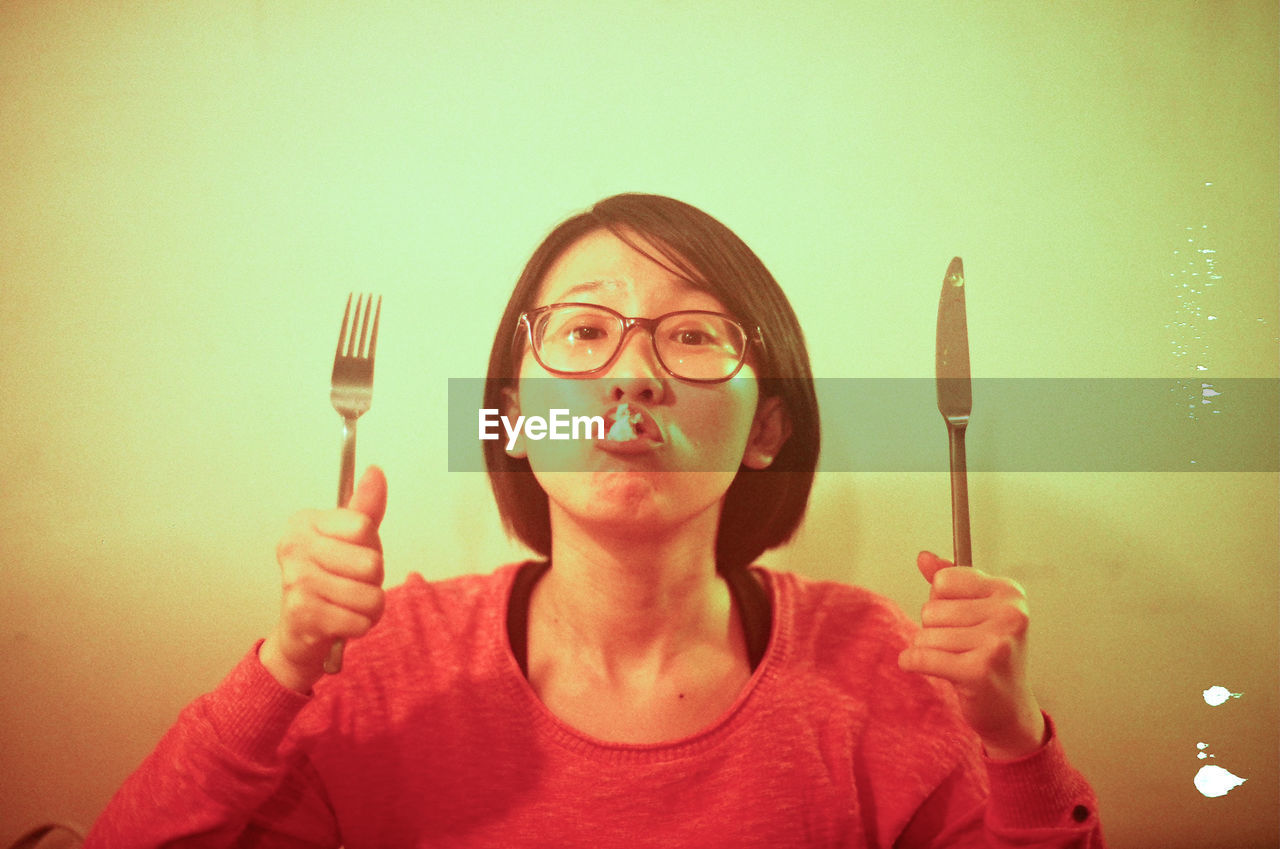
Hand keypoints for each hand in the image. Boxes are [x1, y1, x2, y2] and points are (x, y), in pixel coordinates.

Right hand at [260, 466, 387, 692]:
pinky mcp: (303, 615)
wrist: (299, 629)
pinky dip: (360, 625)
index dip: (370, 545)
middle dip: (373, 580)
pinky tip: (342, 620)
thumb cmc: (329, 577)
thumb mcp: (350, 538)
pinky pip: (360, 621)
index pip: (364, 527)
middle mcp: (294, 548)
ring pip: (370, 596)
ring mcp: (296, 581)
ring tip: (349, 603)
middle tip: (352, 583)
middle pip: (371, 563)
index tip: (353, 552)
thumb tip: (375, 471)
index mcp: (304, 522)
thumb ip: (365, 507)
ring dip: (369, 606)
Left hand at [897, 551, 1046, 759]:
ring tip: (954, 660)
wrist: (1009, 707)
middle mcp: (1009, 614)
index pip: (945, 580)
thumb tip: (924, 557)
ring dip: (928, 649)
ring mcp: (997, 643)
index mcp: (1009, 592)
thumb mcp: (975, 610)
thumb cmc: (990, 654)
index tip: (962, 619)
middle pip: (932, 609)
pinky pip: (921, 657)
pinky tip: (922, 666)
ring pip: (925, 634)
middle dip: (934, 629)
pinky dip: (912, 662)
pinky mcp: (979, 671)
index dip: (942, 601)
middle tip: (960, 646)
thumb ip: (948, 581)